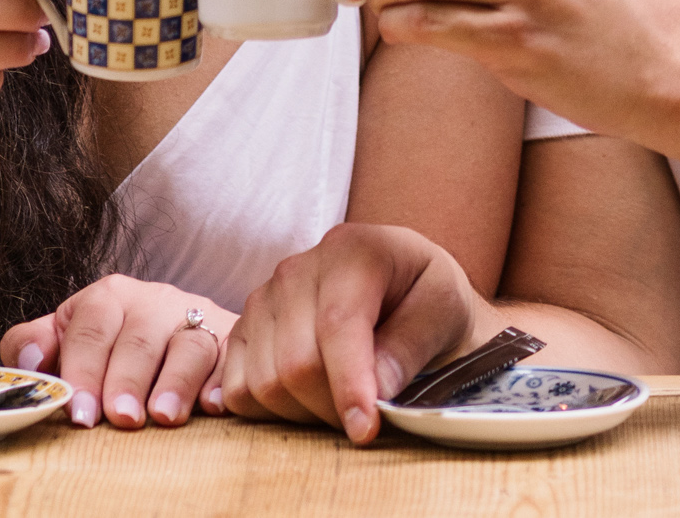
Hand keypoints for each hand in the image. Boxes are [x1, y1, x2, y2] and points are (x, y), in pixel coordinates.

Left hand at [0, 276, 231, 429]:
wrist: (174, 327)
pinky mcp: (231, 340)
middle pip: (139, 338)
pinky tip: (211, 405)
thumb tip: (32, 361)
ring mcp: (196, 319)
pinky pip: (231, 356)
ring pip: (189, 344)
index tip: (79, 412)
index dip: (83, 370)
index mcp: (109, 297)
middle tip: (120, 419)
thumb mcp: (67, 334)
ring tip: (163, 417)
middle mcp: (154, 302)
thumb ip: (33, 342)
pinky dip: (222, 380)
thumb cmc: (110, 343)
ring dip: (177, 381)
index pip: (92, 327)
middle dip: (127, 380)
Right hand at [219, 223, 496, 443]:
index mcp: (352, 250)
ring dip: (304, 413)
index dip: (349, 384)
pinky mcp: (243, 328)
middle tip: (366, 416)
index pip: (337, 324)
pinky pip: (237, 388)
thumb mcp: (442, 308)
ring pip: (263, 382)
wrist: (400, 286)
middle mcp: (297, 269)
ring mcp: (263, 297)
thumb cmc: (426, 296)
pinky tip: (304, 402)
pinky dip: (269, 410)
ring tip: (340, 402)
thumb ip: (410, 345)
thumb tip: (376, 391)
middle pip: (296, 362)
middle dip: (332, 407)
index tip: (365, 430)